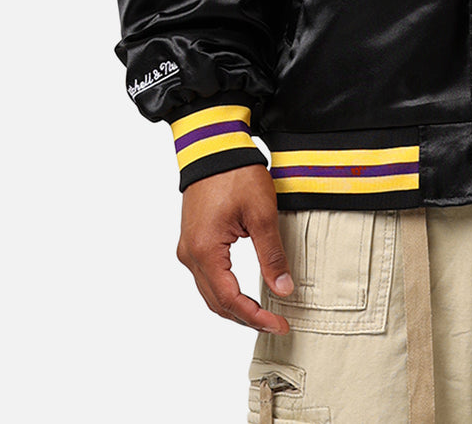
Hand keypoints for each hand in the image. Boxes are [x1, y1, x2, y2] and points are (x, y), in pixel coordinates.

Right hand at [176, 164, 294, 332]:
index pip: (230, 300)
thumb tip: (283, 289)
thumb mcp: (262, 214)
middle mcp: (190, 255)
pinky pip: (207, 277)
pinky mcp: (192, 240)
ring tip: (263, 313)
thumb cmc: (236, 174)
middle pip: (216, 302)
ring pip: (210, 292)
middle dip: (246, 317)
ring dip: (235, 307)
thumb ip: (272, 255)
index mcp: (205, 251)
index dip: (255, 317)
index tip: (279, 324)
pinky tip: (244, 293)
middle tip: (275, 322)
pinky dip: (225, 290)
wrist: (213, 146)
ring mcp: (188, 248)